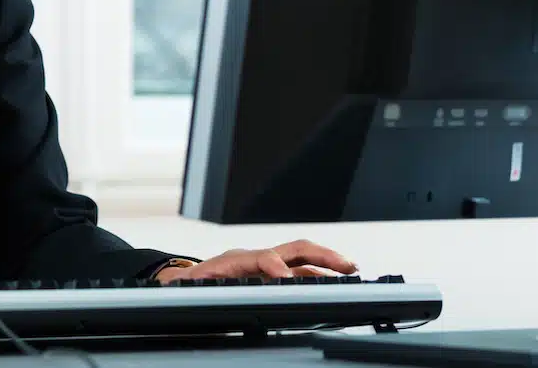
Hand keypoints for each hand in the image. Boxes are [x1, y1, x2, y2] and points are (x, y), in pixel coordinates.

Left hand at [155, 239, 356, 283]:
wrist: (186, 280)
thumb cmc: (191, 285)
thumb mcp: (191, 288)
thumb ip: (197, 287)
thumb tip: (193, 285)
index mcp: (235, 260)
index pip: (262, 258)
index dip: (276, 267)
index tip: (289, 280)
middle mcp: (254, 257)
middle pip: (292, 249)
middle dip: (321, 255)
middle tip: (347, 266)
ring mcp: (265, 263)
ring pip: (301, 257)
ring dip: (327, 262)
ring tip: (351, 269)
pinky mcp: (271, 273)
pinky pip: (299, 269)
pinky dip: (319, 273)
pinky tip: (336, 280)